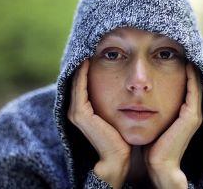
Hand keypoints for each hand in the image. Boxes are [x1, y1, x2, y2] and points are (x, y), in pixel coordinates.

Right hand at [67, 58, 130, 187]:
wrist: (118, 156)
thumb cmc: (121, 135)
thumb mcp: (117, 112)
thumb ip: (115, 99)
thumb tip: (126, 85)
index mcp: (83, 110)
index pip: (83, 82)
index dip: (88, 67)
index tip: (96, 51)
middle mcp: (76, 110)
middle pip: (78, 80)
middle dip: (83, 63)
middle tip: (90, 45)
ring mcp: (76, 112)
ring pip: (78, 81)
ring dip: (81, 65)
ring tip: (88, 49)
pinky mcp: (81, 114)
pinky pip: (80, 87)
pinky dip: (83, 73)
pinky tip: (89, 60)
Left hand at [143, 63, 202, 188]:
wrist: (159, 164)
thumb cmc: (153, 144)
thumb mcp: (153, 121)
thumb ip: (152, 109)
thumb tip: (140, 96)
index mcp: (184, 112)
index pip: (186, 85)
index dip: (182, 70)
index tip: (172, 55)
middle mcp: (192, 111)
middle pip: (193, 82)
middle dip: (188, 66)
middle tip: (182, 49)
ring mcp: (194, 114)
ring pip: (196, 83)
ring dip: (192, 68)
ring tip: (186, 52)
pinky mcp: (191, 117)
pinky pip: (193, 90)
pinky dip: (191, 77)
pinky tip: (186, 64)